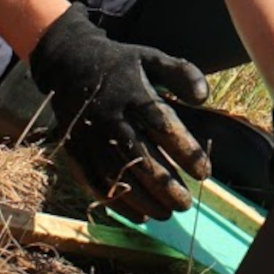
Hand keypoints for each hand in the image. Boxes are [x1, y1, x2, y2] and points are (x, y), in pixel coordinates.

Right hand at [28, 5, 212, 221]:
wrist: (69, 60)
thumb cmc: (121, 64)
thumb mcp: (152, 57)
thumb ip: (182, 74)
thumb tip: (203, 97)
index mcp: (130, 90)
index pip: (161, 124)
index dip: (184, 150)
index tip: (205, 173)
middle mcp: (107, 114)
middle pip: (138, 155)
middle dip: (164, 184)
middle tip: (186, 204)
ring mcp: (87, 132)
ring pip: (114, 172)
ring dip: (141, 198)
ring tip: (166, 214)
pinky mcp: (73, 147)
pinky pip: (92, 179)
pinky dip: (114, 200)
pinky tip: (138, 215)